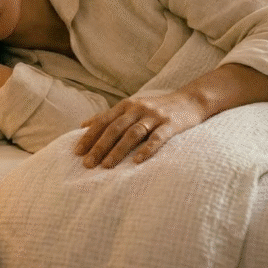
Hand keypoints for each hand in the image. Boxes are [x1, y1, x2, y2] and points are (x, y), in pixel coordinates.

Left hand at [74, 91, 208, 168]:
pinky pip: (158, 138)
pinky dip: (147, 149)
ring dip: (118, 150)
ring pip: (132, 134)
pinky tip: (137, 161)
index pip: (103, 121)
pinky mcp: (171, 124)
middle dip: (99, 147)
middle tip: (87, 164)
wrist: (190, 100)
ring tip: (106, 166)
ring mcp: (155, 116)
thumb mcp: (132, 107)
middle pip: (114, 128)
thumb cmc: (156, 108)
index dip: (89, 136)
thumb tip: (83, 124)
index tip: (77, 152)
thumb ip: (109, 115)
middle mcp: (138, 109)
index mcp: (126, 105)